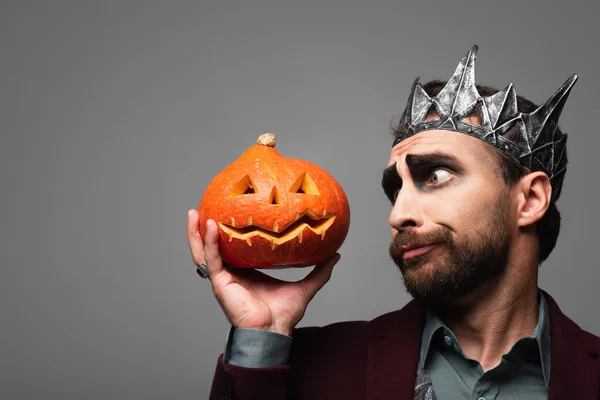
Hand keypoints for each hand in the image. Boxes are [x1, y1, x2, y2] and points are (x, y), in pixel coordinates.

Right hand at [187, 209, 339, 335]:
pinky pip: (212, 258)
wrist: (273, 331)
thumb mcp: (305, 286)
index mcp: (245, 272)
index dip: (227, 233)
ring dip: (195, 233)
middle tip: (200, 209)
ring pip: (203, 251)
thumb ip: (319, 271)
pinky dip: (209, 242)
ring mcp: (223, 277)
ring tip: (193, 213)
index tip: (227, 213)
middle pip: (211, 247)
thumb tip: (335, 255)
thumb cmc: (284, 314)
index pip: (232, 248)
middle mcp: (231, 273)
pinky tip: (210, 226)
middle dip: (202, 230)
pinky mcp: (220, 282)